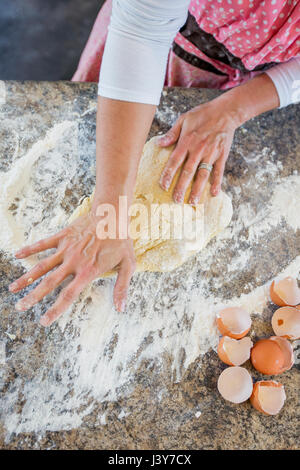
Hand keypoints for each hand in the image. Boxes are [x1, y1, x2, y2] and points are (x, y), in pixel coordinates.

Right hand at [9, 211, 135, 326]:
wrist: (113, 213)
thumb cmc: (121, 239)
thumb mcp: (128, 265)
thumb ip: (122, 287)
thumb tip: (121, 308)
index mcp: (88, 272)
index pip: (68, 295)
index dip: (55, 310)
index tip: (44, 321)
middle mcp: (73, 262)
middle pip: (49, 283)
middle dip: (33, 297)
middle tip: (20, 307)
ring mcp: (66, 248)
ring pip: (42, 266)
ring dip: (27, 278)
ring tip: (13, 289)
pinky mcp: (63, 235)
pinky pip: (43, 243)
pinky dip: (30, 249)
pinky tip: (17, 255)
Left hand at [157, 95, 240, 203]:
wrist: (226, 112)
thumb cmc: (203, 114)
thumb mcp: (184, 119)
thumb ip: (172, 133)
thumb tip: (158, 143)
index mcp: (187, 141)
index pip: (175, 161)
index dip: (168, 174)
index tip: (163, 186)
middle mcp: (198, 150)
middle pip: (188, 172)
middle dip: (181, 187)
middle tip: (176, 200)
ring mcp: (211, 154)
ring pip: (203, 175)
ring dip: (197, 189)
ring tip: (192, 202)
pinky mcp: (222, 156)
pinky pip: (219, 171)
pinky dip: (217, 183)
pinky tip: (214, 193)